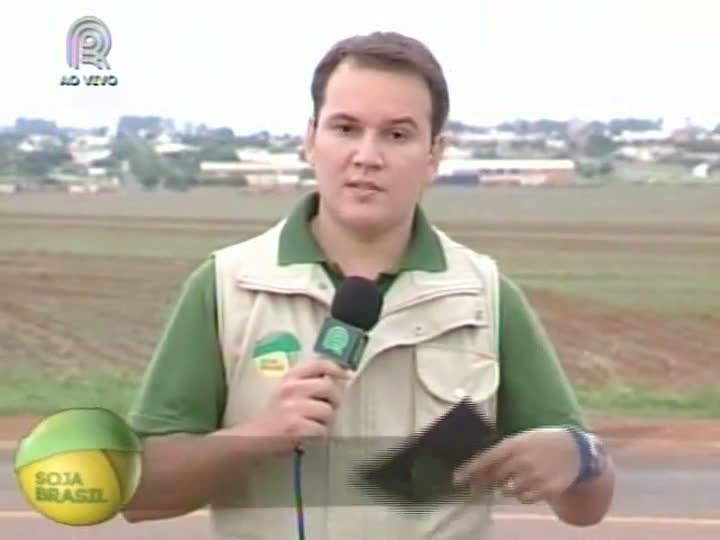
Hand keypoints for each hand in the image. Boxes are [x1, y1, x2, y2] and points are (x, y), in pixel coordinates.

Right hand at [242, 359, 351, 453]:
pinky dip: (319, 434)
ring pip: (328, 411)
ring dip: (326, 421)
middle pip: (329, 387)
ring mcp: (293, 408)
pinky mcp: (296, 427)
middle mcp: (291, 389)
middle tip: (331, 407)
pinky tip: (308, 434)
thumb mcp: (288, 390)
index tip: (345, 375)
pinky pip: (322, 429)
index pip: (318, 364)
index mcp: (290, 377)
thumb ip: (308, 382)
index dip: (336, 368)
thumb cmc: (277, 415)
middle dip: (335, 399)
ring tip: (313, 423)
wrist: (256, 438)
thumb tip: (337, 379)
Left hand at [453, 428, 580, 503]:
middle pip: (494, 478)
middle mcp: (522, 461)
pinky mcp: (547, 490)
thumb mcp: (520, 440)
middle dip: (489, 480)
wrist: (575, 449)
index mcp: (513, 445)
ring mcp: (535, 476)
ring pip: (508, 491)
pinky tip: (533, 483)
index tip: (456, 479)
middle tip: (491, 479)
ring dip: (509, 486)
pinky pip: (524, 499)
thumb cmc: (540, 443)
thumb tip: (477, 472)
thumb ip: (500, 454)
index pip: (485, 460)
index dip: (469, 470)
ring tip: (522, 475)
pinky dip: (524, 494)